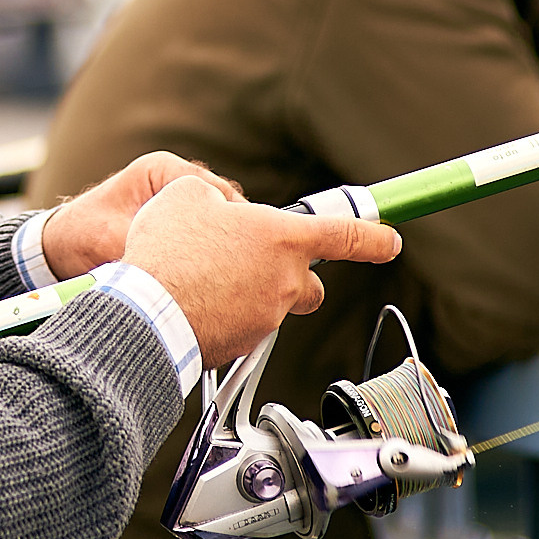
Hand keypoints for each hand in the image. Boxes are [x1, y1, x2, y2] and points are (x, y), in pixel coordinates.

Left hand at [40, 151, 242, 279]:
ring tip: (230, 278)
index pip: (215, 190)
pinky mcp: (180, 228)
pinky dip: (211, 260)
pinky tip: (215, 283)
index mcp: (163, 170)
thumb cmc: (80, 236)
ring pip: (219, 227)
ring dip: (223, 251)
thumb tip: (182, 271)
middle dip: (233, 238)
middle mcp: (177, 182)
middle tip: (240, 270)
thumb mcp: (110, 242)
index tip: (237, 252)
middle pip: (225, 208)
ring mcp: (181, 205)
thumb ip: (148, 250)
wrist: (59, 250)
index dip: (232, 220)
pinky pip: (206, 242)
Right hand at [120, 176, 399, 366]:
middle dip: (291, 276)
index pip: (346, 236)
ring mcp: (267, 318)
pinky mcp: (244, 345)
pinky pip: (244, 327)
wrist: (147, 310)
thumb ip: (218, 199)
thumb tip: (224, 211)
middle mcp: (285, 281)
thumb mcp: (187, 194)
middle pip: (309, 284)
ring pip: (272, 305)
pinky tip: (194, 304)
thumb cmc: (169, 249)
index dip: (374, 238)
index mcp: (283, 239)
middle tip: (253, 264)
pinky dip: (227, 317)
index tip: (391, 241)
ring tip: (204, 281)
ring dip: (250, 294)